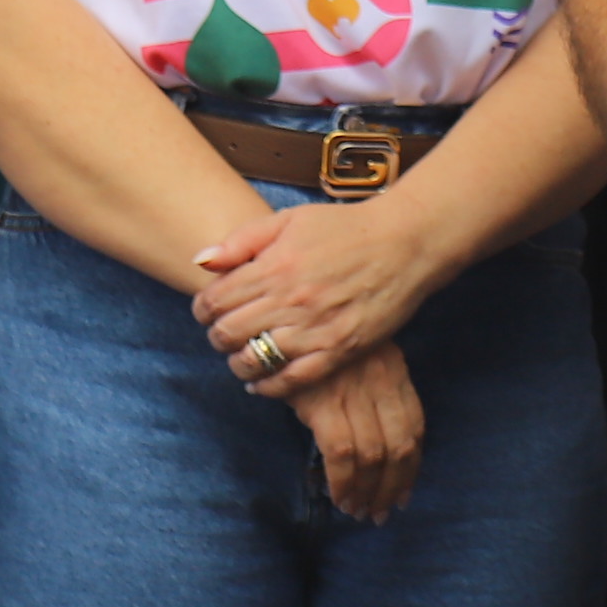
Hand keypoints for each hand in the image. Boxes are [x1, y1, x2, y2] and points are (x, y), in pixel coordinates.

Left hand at [195, 196, 442, 394]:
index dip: (202, 309)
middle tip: (225, 333)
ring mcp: (315, 328)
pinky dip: (270, 386)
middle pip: (228, 333)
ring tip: (243, 356)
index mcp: (275, 266)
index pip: (214, 300)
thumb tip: (201, 262)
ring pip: (254, 361)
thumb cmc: (347, 228)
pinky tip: (262, 382)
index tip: (208, 311)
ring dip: (239, 362)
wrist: (405, 243)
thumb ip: (242, 240)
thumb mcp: (291, 220)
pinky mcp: (340, 349)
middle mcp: (291, 300)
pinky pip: (292, 380)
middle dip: (217, 335)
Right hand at [290, 342, 423, 522]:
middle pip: (400, 446)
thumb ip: (374, 392)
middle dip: (394, 487)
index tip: (405, 493)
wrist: (278, 325)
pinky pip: (342, 453)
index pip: (415, 426)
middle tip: (381, 513)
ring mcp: (354, 391)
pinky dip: (344, 482)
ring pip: (374, 455)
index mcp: (394, 370)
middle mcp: (381, 381)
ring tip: (359, 511)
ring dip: (368, 491)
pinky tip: (339, 497)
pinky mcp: (323, 403)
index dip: (413, 466)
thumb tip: (379, 446)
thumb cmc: (317, 346)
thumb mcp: (358, 358)